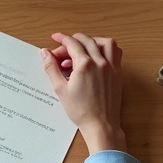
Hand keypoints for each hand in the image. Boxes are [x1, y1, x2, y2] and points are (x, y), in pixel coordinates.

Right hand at [41, 33, 126, 154]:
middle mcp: (100, 63)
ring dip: (93, 41)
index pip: (72, 43)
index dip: (61, 39)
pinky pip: (116, 53)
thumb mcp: (60, 89)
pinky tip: (98, 57)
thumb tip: (45, 53)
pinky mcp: (118, 74)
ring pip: (105, 42)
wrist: (100, 125)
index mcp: (85, 65)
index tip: (55, 38)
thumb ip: (51, 68)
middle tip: (63, 51)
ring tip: (82, 49)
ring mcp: (112, 67)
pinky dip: (107, 49)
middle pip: (86, 40)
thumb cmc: (80, 111)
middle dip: (72, 42)